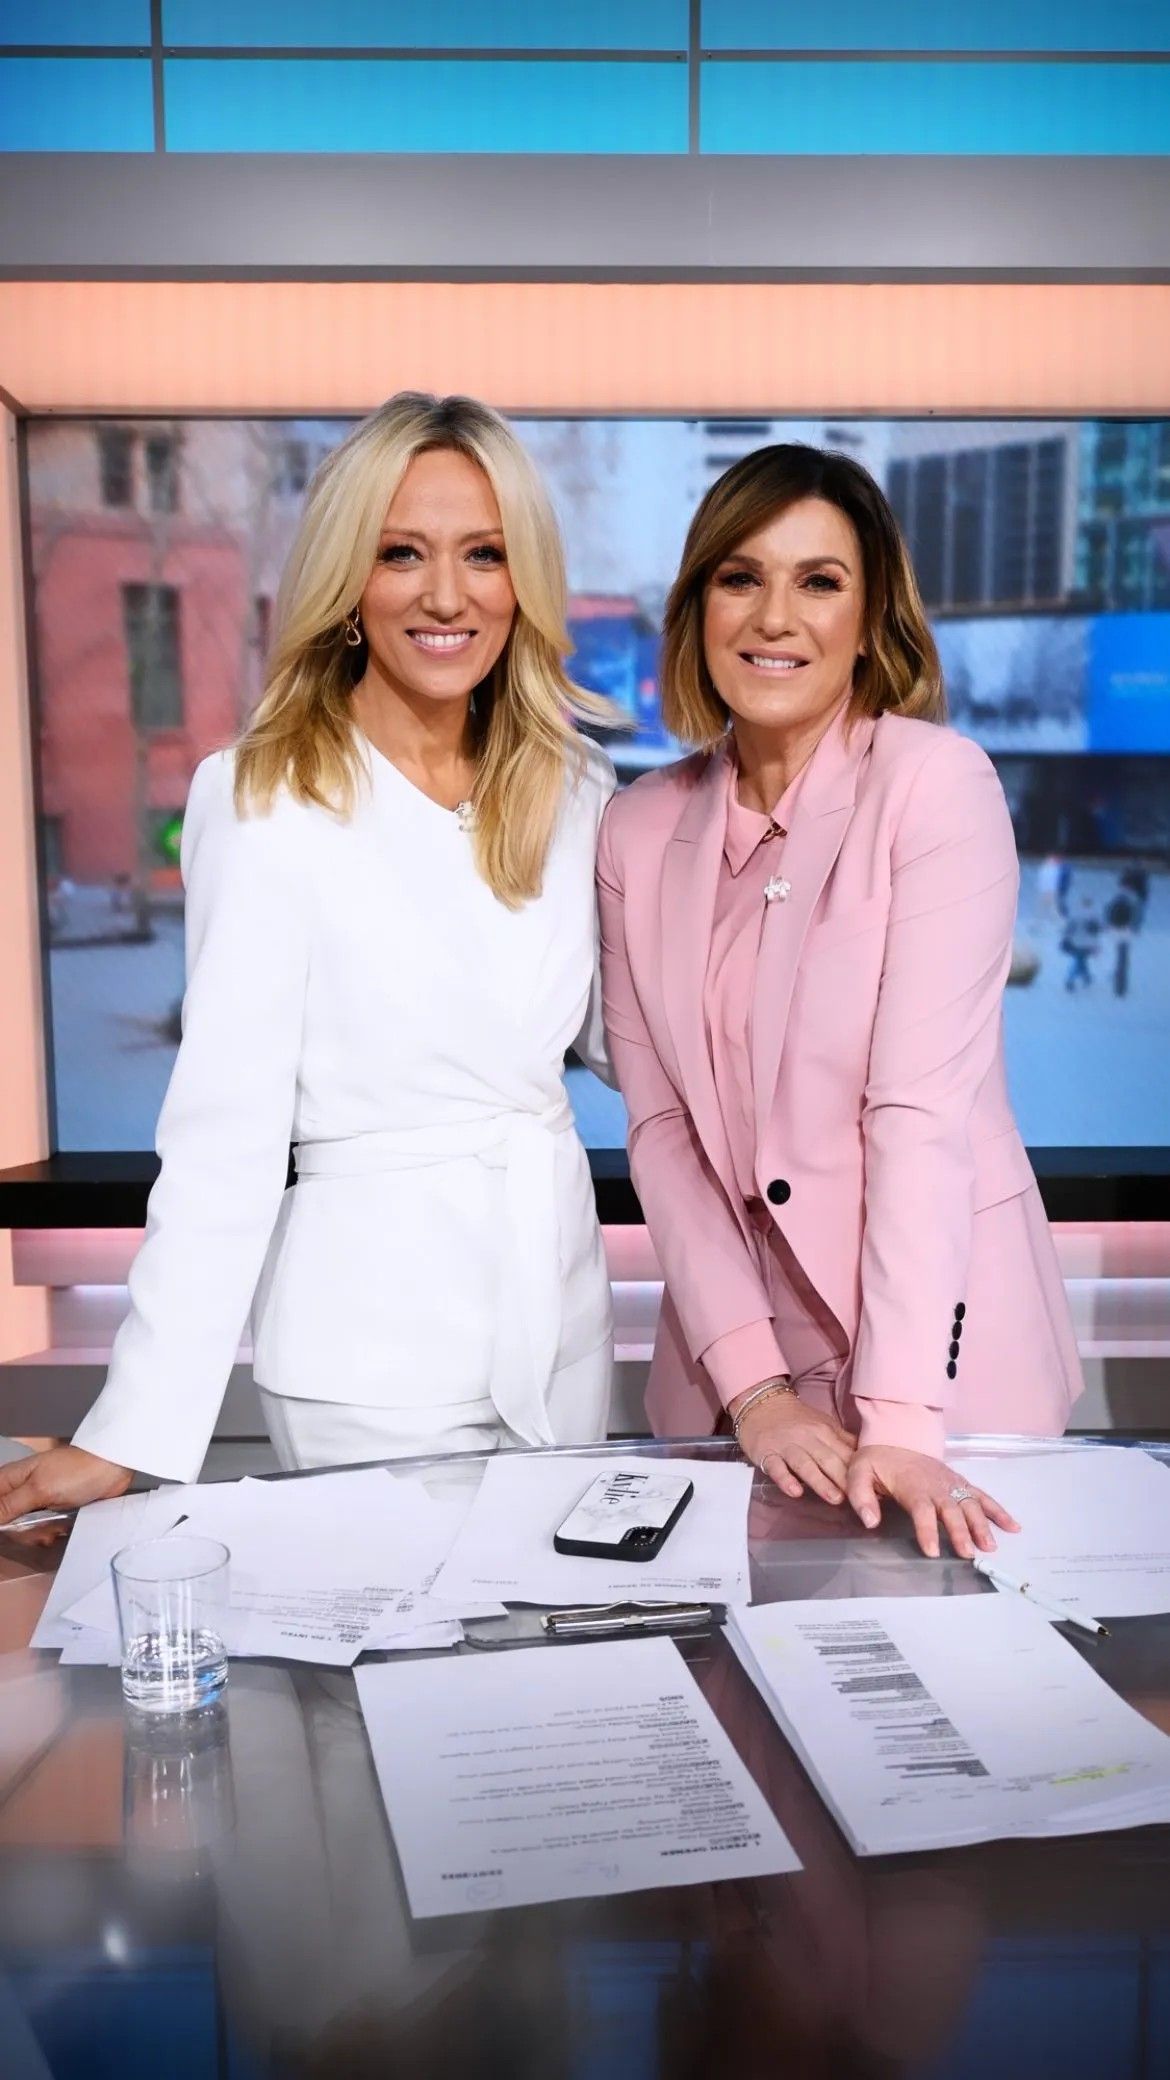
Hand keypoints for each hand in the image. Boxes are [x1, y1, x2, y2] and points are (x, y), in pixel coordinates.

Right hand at [0, 1444, 132, 1527]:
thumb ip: (8, 1505)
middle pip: (5, 1522)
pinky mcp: (51, 1510)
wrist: (112, 1468)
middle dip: (22, 1531)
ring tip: (56, 1527)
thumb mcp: (38, 1489)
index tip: (13, 1527)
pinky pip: (41, 1529)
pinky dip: (50, 1532)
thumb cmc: (76, 1471)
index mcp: (9, 1479)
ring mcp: (35, 1501)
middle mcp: (19, 1490)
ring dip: (39, 1533)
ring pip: (22, 1529)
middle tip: (41, 1528)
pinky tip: (61, 1529)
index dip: (0, 1521)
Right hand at [732, 1391, 856, 1506]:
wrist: (762, 1403)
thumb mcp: (823, 1424)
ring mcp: (786, 1446)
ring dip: (820, 1482)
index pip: (844, 1453)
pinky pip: (776, 1467)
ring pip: (805, 1464)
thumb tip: (868, 1456)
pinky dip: (785, 1479)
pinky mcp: (767, 1453)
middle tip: (857, 1498)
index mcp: (824, 1432)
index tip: (870, 1488)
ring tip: (834, 1499)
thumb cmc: (796, 1419)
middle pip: (828, 1460)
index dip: (857, 1470)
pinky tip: (794, 1491)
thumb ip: (843, 1440)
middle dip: (843, 1479)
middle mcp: (807, 1438)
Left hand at [846, 1446, 1018, 1558]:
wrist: (895, 1436)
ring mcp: (951, 1483)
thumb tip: (870, 1522)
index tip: (932, 1551)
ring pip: (970, 1504)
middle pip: (951, 1510)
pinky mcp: (960, 1482)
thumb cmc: (877, 1461)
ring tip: (990, 1547)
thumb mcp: (858, 1474)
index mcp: (911, 1485)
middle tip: (968, 1554)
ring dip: (982, 1525)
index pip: (921, 1509)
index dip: (928, 1530)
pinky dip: (998, 1510)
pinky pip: (982, 1496)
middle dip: (960, 1532)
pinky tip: (1012, 1526)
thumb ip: (861, 1497)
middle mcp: (936, 1485)